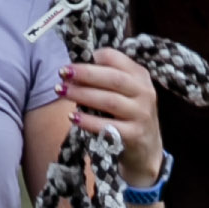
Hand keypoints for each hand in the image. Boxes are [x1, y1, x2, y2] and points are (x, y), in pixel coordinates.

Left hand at [63, 48, 162, 189]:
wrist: (147, 149)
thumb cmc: (128, 115)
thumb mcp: (125, 92)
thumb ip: (107, 78)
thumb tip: (76, 69)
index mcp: (140, 76)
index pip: (118, 60)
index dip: (95, 58)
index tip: (74, 61)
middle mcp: (144, 93)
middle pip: (114, 78)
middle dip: (85, 74)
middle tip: (62, 73)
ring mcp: (141, 114)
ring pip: (110, 101)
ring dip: (83, 94)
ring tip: (61, 91)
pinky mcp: (134, 135)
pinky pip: (108, 126)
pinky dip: (89, 121)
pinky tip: (73, 117)